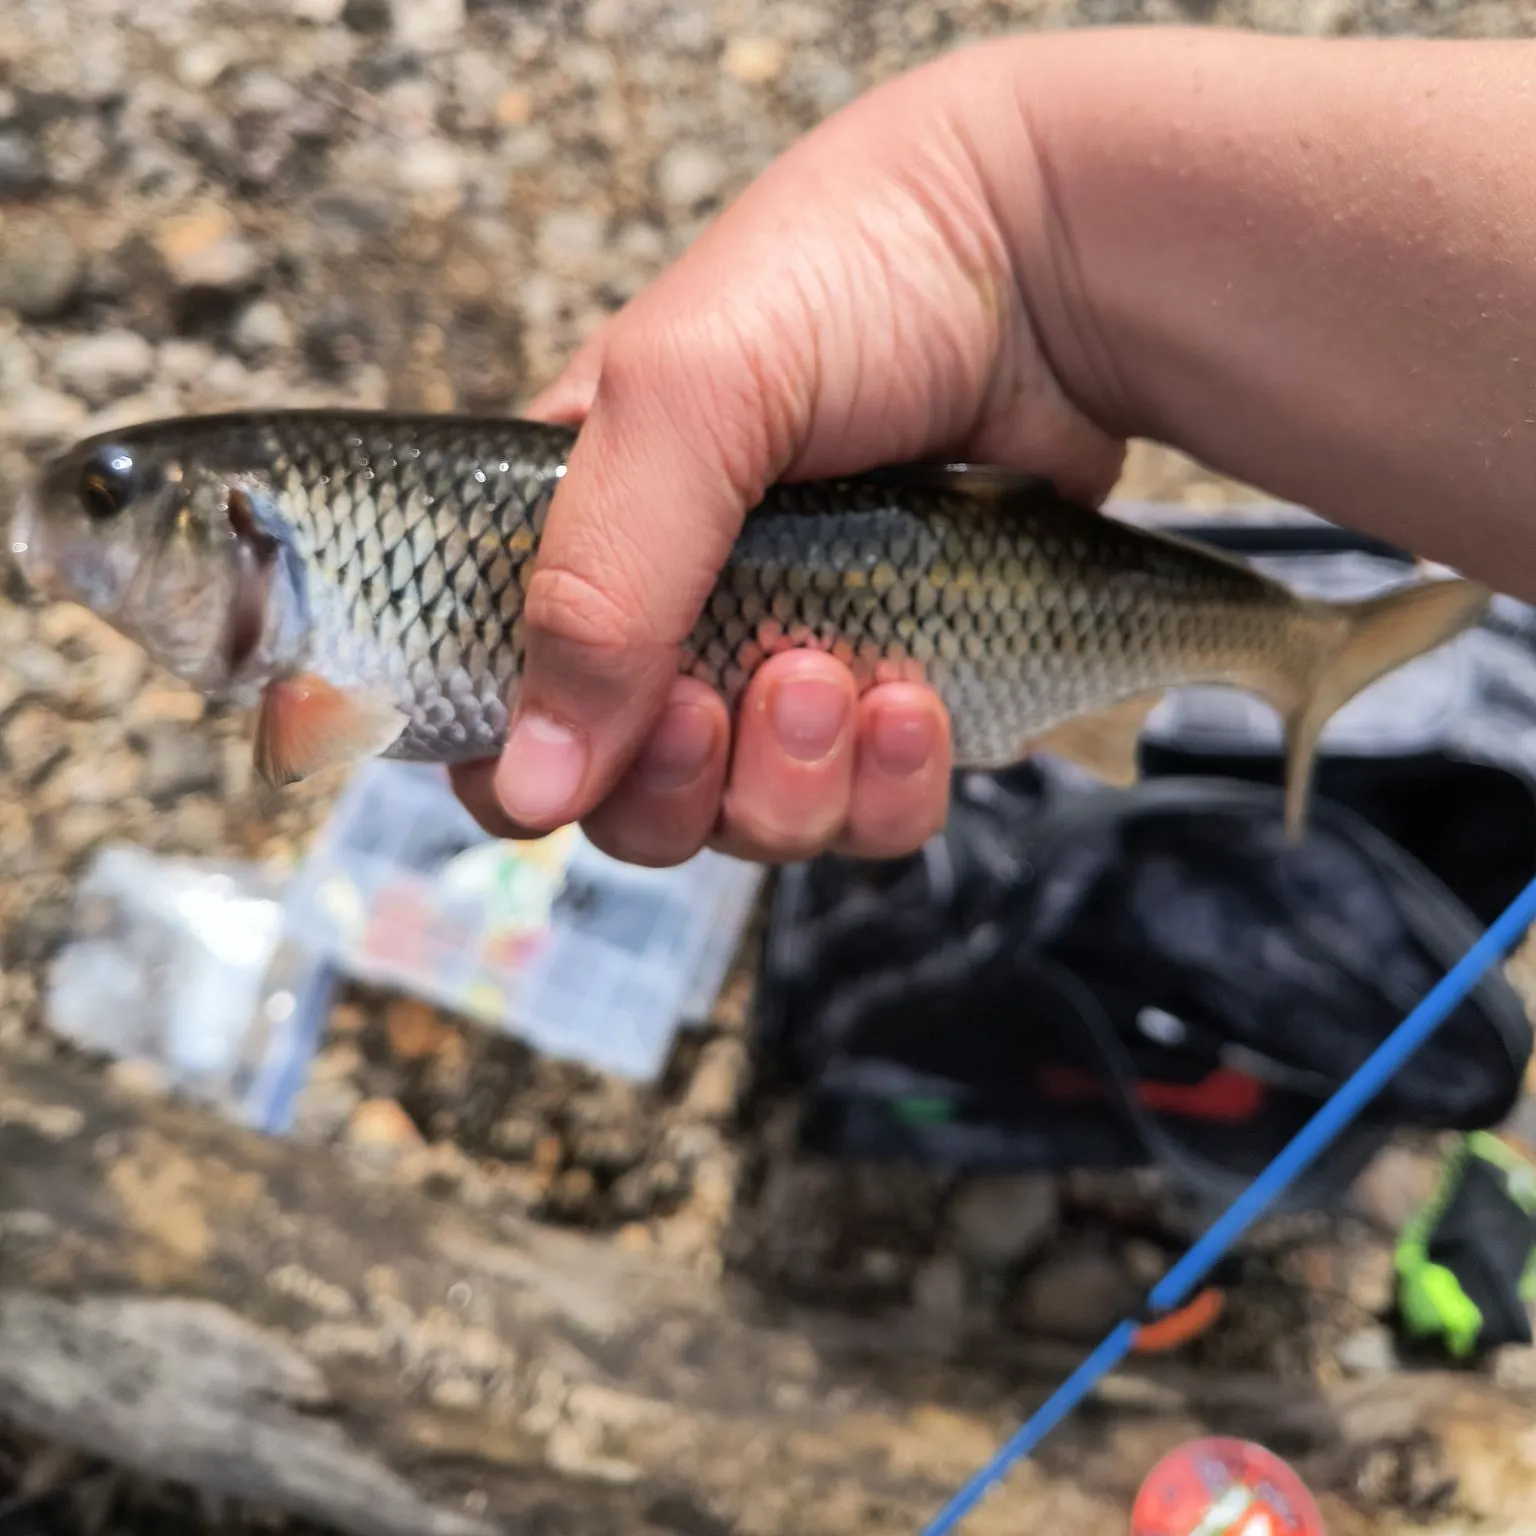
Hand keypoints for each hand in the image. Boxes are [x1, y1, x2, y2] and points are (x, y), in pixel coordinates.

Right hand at [450, 43, 1124, 866]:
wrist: (1053, 264)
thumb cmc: (847, 283)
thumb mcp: (683, 396)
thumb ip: (594, 583)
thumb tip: (529, 785)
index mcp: (578, 539)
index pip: (502, 710)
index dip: (533, 764)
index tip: (609, 732)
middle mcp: (677, 618)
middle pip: (632, 802)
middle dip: (684, 782)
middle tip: (741, 689)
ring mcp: (791, 663)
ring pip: (756, 823)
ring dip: (795, 782)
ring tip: (847, 678)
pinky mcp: (898, 696)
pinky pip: (872, 816)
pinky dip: (891, 787)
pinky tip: (917, 701)